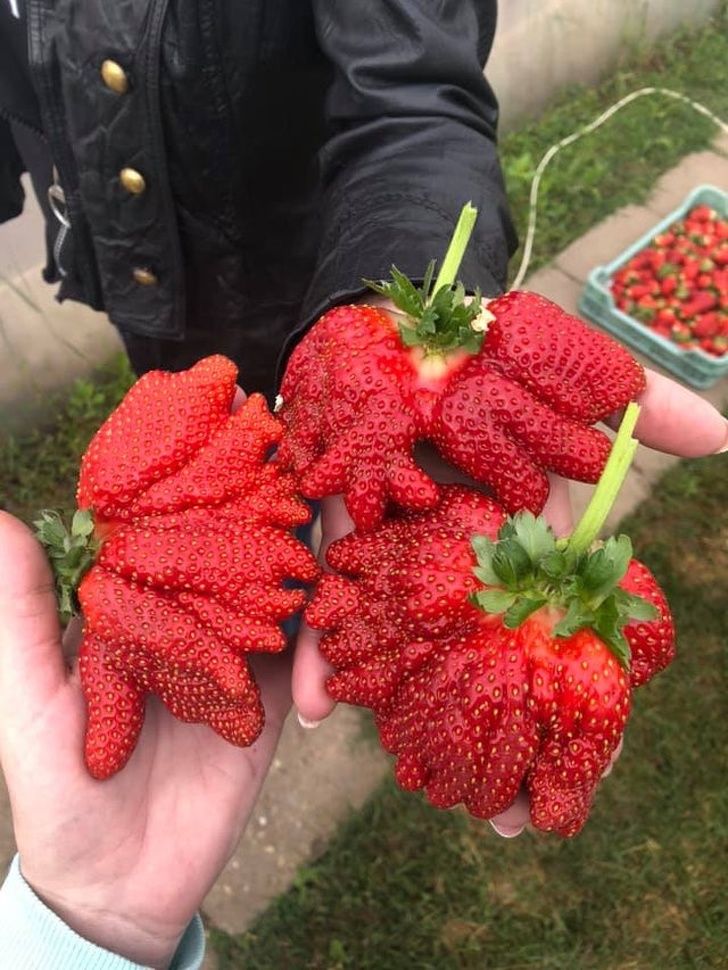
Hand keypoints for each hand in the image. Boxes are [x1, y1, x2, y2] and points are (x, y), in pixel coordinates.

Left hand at [0, 412, 292, 967]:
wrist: (122, 887)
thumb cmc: (57, 795)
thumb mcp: (28, 702)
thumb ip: (21, 613)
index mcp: (132, 593)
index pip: (172, 509)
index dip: (202, 460)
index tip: (230, 410)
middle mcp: (192, 604)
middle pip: (242, 528)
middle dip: (277, 493)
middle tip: (301, 456)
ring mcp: (240, 643)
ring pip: (289, 575)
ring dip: (313, 558)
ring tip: (319, 554)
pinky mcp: (277, 689)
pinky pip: (313, 646)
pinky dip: (323, 649)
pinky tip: (313, 688)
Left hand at [292, 368, 727, 832]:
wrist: (403, 329)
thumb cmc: (498, 354)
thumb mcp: (575, 375)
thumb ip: (643, 408)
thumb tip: (726, 436)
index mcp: (527, 539)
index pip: (564, 637)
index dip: (582, 707)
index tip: (584, 784)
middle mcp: (467, 559)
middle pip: (486, 663)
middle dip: (498, 740)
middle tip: (502, 823)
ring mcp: (403, 555)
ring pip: (408, 649)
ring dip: (406, 714)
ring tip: (412, 781)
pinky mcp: (344, 539)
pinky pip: (335, 602)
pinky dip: (324, 650)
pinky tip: (315, 707)